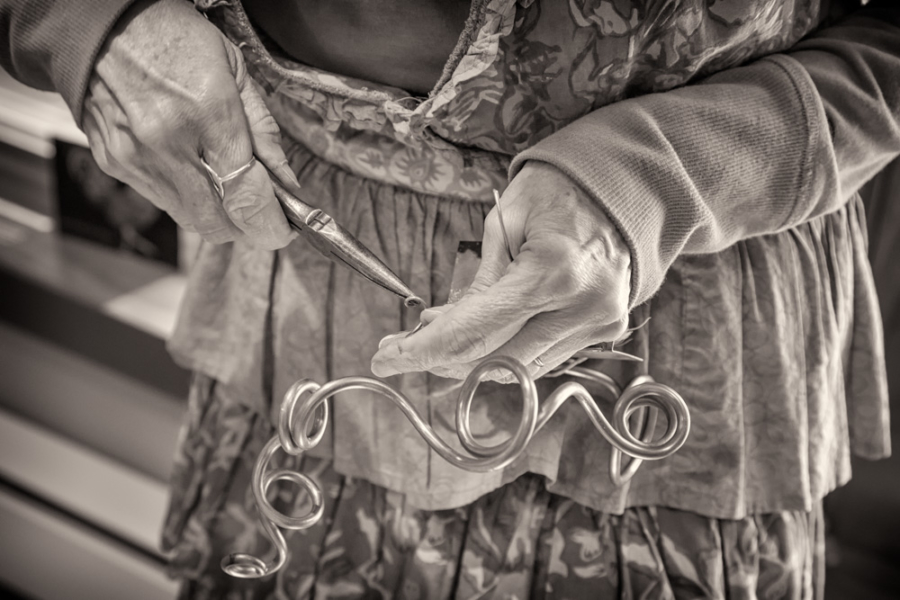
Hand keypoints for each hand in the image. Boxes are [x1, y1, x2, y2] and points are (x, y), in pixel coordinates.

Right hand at [81, 0, 296, 249]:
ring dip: (215, 212)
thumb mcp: (236, 70)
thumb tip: (286, 182)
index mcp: (208, 113)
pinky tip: (191, 167)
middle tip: (260, 210)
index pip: (247, 196)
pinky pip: (161, 201)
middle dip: (246, 226)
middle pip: (218, 224)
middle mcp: (168, 144)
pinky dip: (185, 195)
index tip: (284, 228)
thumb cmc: (173, 37)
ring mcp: (136, 158)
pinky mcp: (114, 164)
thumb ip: (264, 132)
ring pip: (189, 219)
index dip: (271, 224)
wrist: (100, 24)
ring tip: (226, 181)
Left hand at [371, 162, 631, 380]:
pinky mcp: (605, 330)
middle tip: (398, 351)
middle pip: (495, 361)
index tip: (386, 359)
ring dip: (470, 357)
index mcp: (552, 272)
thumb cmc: (558, 192)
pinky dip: (504, 349)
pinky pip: (542, 355)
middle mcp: (580, 308)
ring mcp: (598, 324)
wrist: (624, 189)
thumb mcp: (505, 222)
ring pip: (518, 366)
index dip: (425, 350)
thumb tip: (443, 327)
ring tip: (433, 333)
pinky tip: (478, 331)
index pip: (477, 330)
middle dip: (440, 360)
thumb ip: (479, 281)